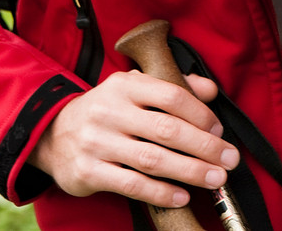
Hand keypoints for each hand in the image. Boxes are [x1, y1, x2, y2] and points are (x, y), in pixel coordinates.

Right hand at [30, 69, 238, 207]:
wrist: (53, 133)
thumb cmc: (106, 110)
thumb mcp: (134, 89)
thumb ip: (172, 87)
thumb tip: (210, 91)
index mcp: (126, 85)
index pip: (171, 95)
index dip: (200, 114)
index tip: (219, 130)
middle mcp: (111, 110)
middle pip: (167, 129)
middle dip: (204, 146)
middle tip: (229, 160)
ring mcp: (98, 141)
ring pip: (152, 159)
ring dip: (189, 171)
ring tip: (215, 179)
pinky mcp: (89, 171)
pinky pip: (132, 184)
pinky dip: (160, 193)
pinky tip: (181, 196)